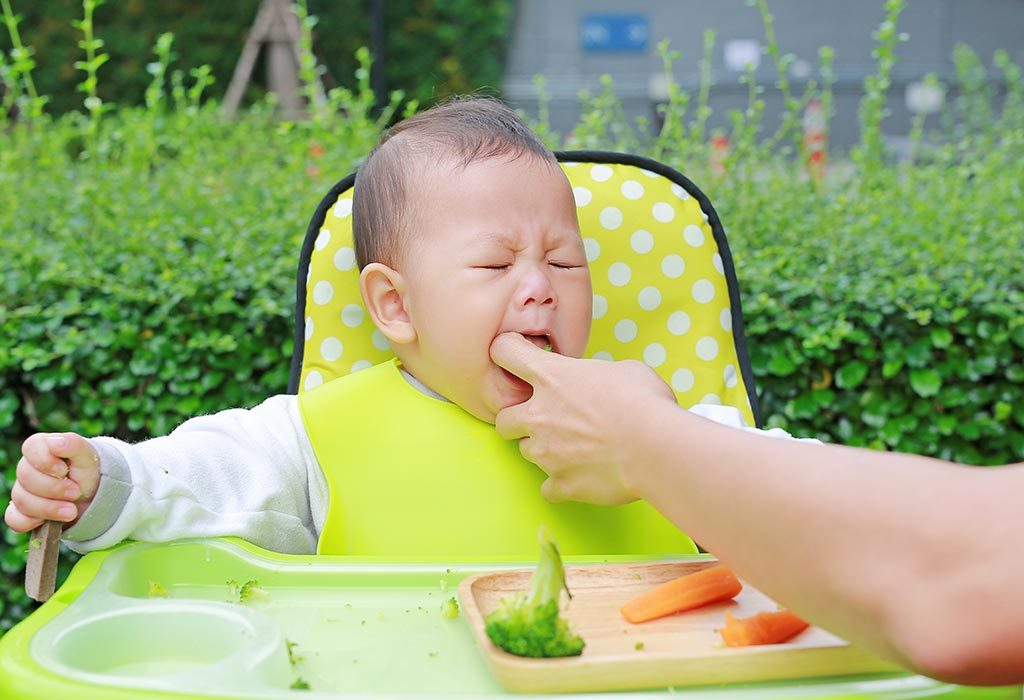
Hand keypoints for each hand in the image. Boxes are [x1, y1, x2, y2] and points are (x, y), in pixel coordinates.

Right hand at [5, 433, 100, 532]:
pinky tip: (50, 521)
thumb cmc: (87, 471)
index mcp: (40, 448)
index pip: (30, 448)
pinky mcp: (21, 512)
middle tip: (76, 492)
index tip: (64, 470)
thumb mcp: (87, 456)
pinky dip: (33, 522)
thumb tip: (55, 442)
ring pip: (22, 501)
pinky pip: (15, 519)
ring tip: (72, 510)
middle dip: (54, 488)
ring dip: (50, 508)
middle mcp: (26, 468)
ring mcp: (21, 491)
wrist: (92, 496)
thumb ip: (74, 444)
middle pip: (26, 478)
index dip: (46, 461)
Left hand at [490, 333, 676, 504]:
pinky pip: (548, 487)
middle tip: (545, 420)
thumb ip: (596, 375)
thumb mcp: (623, 369)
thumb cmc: (645, 402)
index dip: (507, 353)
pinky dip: (561, 482)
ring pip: (525, 452)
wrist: (656, 448)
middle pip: (502, 419)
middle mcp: (538, 414)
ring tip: (576, 448)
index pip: (504, 352)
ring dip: (544, 450)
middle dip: (518, 420)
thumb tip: (598, 384)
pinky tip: (583, 475)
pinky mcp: (560, 484)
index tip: (517, 360)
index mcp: (551, 377)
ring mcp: (545, 453)